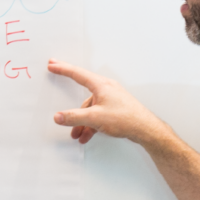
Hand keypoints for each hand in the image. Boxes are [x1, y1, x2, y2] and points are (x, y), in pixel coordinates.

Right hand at [47, 59, 165, 144]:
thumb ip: (74, 117)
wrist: (146, 129)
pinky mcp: (114, 109)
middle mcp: (106, 89)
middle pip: (82, 93)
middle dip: (71, 101)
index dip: (63, 69)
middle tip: (57, 79)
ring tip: (77, 134)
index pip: (78, 74)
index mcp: (101, 85)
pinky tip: (87, 136)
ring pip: (90, 109)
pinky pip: (97, 115)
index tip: (53, 64)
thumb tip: (58, 116)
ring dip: (81, 122)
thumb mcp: (95, 118)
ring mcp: (111, 99)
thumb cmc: (126, 118)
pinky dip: (91, 125)